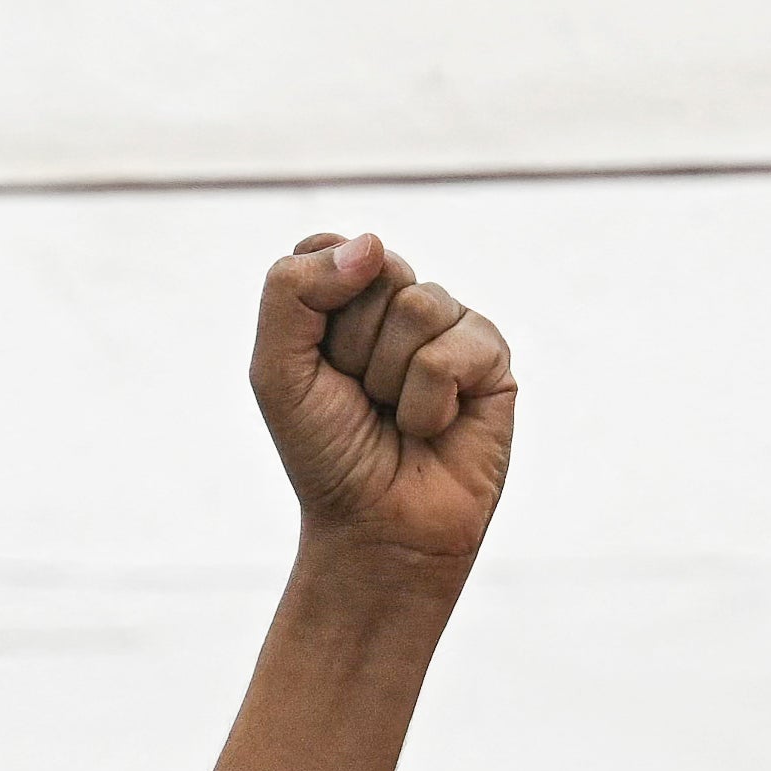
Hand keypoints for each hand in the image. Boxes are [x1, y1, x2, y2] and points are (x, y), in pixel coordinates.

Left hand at [253, 232, 514, 575]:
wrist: (376, 527)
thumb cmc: (327, 452)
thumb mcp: (278, 372)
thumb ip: (293, 292)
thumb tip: (371, 243)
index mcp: (346, 297)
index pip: (325, 248)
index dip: (313, 308)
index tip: (315, 363)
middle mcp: (401, 302)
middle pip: (375, 269)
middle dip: (351, 346)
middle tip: (359, 396)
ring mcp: (450, 325)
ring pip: (417, 306)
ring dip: (389, 378)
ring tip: (395, 416)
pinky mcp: (492, 358)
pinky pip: (450, 353)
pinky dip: (426, 404)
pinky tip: (433, 428)